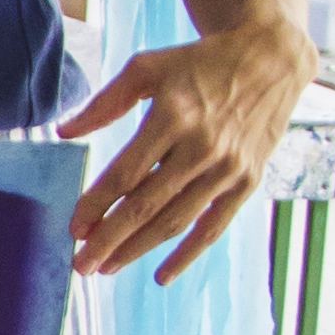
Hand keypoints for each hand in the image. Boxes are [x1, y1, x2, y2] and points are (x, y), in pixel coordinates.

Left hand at [60, 12, 313, 280]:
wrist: (270, 59)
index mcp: (172, 116)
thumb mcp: (147, 68)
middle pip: (146, 205)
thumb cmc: (198, 62)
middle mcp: (201, 147)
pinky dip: (187, 255)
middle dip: (109, 239)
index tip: (73, 229)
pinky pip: (213, 227)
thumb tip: (64, 133)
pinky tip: (161, 275)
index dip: (96, 204)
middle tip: (82, 264)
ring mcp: (227, 167)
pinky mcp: (247, 181)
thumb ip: (104, 103)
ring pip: (175, 220)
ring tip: (107, 267)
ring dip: (138, 249)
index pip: (125, 173)